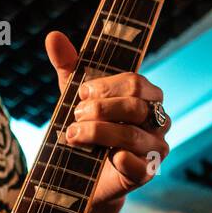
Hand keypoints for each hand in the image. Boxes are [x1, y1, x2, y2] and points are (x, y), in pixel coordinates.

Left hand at [45, 32, 169, 205]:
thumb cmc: (86, 131)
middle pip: (136, 106)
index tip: (80, 93)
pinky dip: (125, 159)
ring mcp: (155, 148)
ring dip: (100, 132)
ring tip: (74, 135)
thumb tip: (54, 37)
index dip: (106, 87)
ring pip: (133, 135)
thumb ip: (68, 68)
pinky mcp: (147, 173)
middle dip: (101, 109)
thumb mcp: (74, 98)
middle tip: (76, 116)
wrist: (82, 175)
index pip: (136, 83)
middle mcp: (157, 121)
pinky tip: (110, 157)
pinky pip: (141, 166)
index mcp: (146, 97)